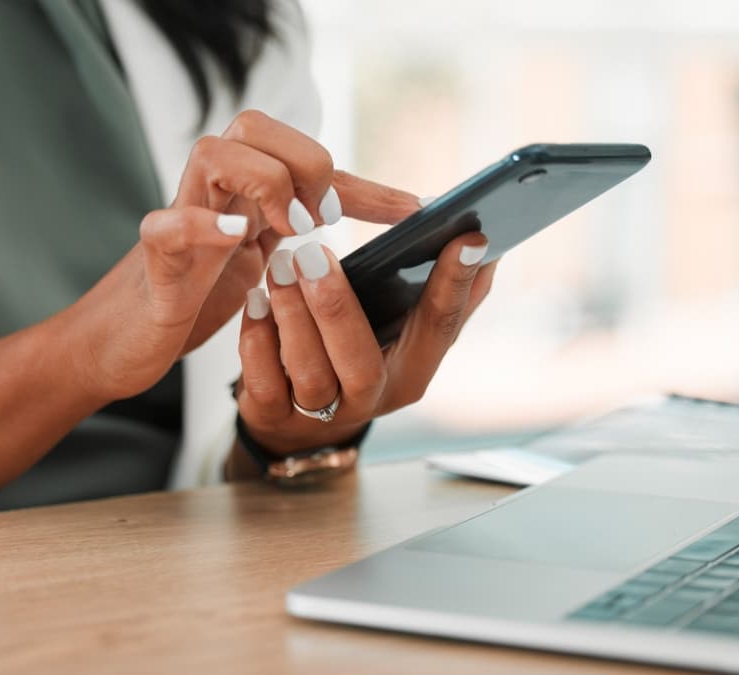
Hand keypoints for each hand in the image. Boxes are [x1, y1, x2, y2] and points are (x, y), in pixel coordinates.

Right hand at [69, 110, 418, 400]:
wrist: (128, 339)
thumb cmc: (200, 295)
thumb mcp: (269, 267)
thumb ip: (311, 244)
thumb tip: (385, 234)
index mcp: (247, 193)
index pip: (308, 160)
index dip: (366, 185)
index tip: (412, 211)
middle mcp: (213, 192)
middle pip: (253, 126)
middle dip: (303, 163)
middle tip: (322, 221)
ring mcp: (181, 218)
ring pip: (212, 153)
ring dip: (262, 182)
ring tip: (288, 230)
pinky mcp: (155, 259)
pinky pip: (168, 223)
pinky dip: (202, 224)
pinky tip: (239, 238)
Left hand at [235, 226, 496, 454]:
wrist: (296, 420)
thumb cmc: (353, 353)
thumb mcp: (402, 331)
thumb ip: (439, 295)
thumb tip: (482, 245)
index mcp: (413, 369)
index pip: (440, 327)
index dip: (456, 284)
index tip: (467, 237)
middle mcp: (373, 397)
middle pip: (361, 362)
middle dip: (336, 306)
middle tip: (314, 252)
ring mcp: (322, 415)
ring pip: (310, 373)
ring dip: (293, 315)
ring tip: (281, 265)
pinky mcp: (275, 417)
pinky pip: (264, 383)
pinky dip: (258, 340)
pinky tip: (255, 301)